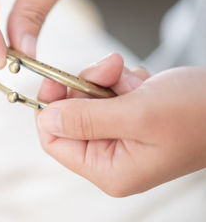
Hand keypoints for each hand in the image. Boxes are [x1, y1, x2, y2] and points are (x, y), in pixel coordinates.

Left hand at [36, 53, 205, 196]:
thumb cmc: (198, 113)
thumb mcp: (136, 114)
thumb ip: (85, 119)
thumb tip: (46, 119)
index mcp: (109, 169)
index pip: (54, 142)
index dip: (49, 109)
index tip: (54, 79)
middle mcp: (112, 158)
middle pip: (71, 116)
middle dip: (86, 86)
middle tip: (109, 68)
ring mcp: (123, 138)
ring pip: (89, 100)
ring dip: (106, 80)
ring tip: (134, 78)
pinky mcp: (132, 120)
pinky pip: (109, 94)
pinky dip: (121, 81)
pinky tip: (144, 82)